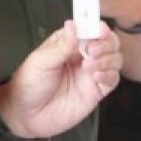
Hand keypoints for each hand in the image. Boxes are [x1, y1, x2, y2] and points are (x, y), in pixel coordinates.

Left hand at [0, 21, 120, 138]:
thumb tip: (73, 25)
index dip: (96, 26)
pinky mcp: (96, 91)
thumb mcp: (41, 61)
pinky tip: (96, 76)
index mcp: (68, 43)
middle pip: (108, 42)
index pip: (89, 28)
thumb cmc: (28, 84)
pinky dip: (110, 75)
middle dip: (105, 43)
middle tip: (92, 50)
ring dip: (107, 58)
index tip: (98, 28)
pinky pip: (113, 79)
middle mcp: (82, 56)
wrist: (26, 115)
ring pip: (114, 58)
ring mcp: (90, 73)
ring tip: (88, 65)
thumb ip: (61, 45)